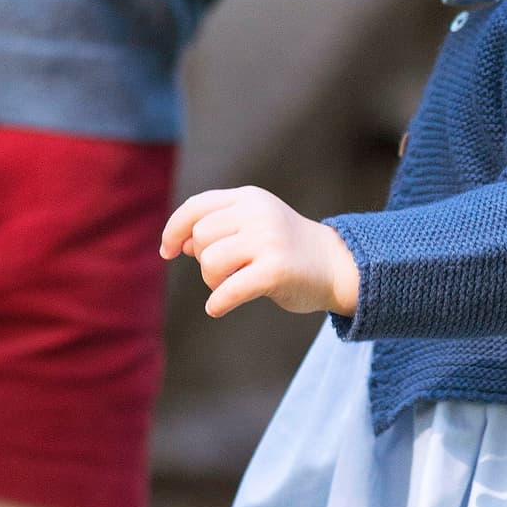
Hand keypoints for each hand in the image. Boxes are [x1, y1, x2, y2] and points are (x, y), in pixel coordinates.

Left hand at [162, 186, 360, 319]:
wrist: (337, 266)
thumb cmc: (288, 250)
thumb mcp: (255, 225)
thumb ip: (218, 227)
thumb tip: (176, 243)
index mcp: (249, 198)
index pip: (196, 207)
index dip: (174, 230)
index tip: (168, 252)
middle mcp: (258, 214)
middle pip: (200, 237)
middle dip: (202, 259)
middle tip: (226, 270)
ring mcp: (269, 241)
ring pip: (210, 263)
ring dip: (212, 282)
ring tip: (230, 286)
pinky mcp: (276, 271)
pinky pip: (228, 290)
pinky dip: (218, 303)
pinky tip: (218, 308)